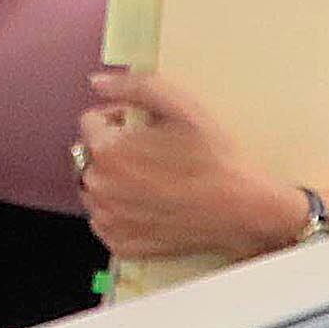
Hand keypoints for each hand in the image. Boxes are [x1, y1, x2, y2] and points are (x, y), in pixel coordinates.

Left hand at [77, 71, 309, 264]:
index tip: (143, 126)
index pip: (90, 122)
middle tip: (151, 153)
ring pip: (95, 189)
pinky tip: (150, 204)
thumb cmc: (212, 159)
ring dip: (113, 180)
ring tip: (152, 180)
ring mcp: (108, 220)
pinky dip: (120, 212)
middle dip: (113, 149)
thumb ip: (134, 86)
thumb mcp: (181, 106)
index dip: (117, 118)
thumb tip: (98, 83)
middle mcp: (99, 187)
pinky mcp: (120, 244)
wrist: (239, 210)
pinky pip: (105, 221)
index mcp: (107, 150)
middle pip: (89, 156)